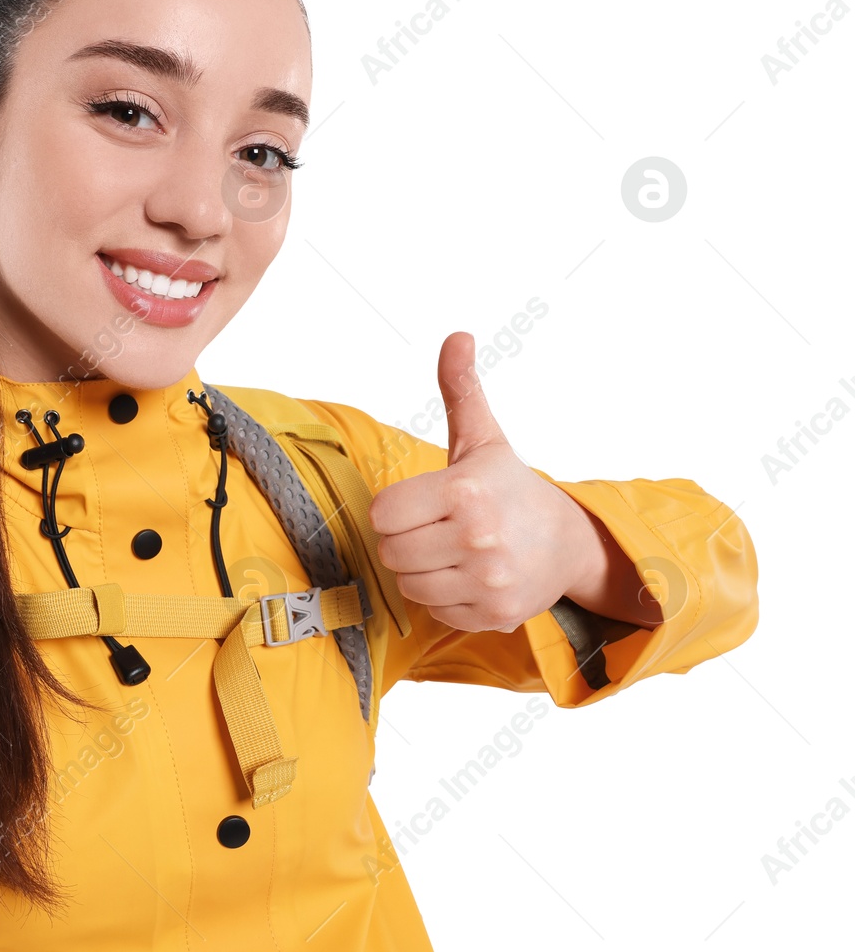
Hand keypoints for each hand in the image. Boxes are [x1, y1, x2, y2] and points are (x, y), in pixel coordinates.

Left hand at [368, 332, 607, 632]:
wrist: (570, 541)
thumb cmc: (510, 488)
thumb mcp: (483, 438)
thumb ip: (460, 389)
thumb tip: (457, 337)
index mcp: (466, 491)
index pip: (382, 515)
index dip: (395, 509)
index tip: (421, 503)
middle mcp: (478, 538)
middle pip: (391, 552)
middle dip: (405, 540)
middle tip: (435, 528)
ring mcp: (489, 580)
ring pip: (408, 584)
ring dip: (421, 570)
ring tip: (451, 551)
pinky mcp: (494, 614)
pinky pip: (434, 610)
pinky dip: (444, 597)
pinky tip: (468, 576)